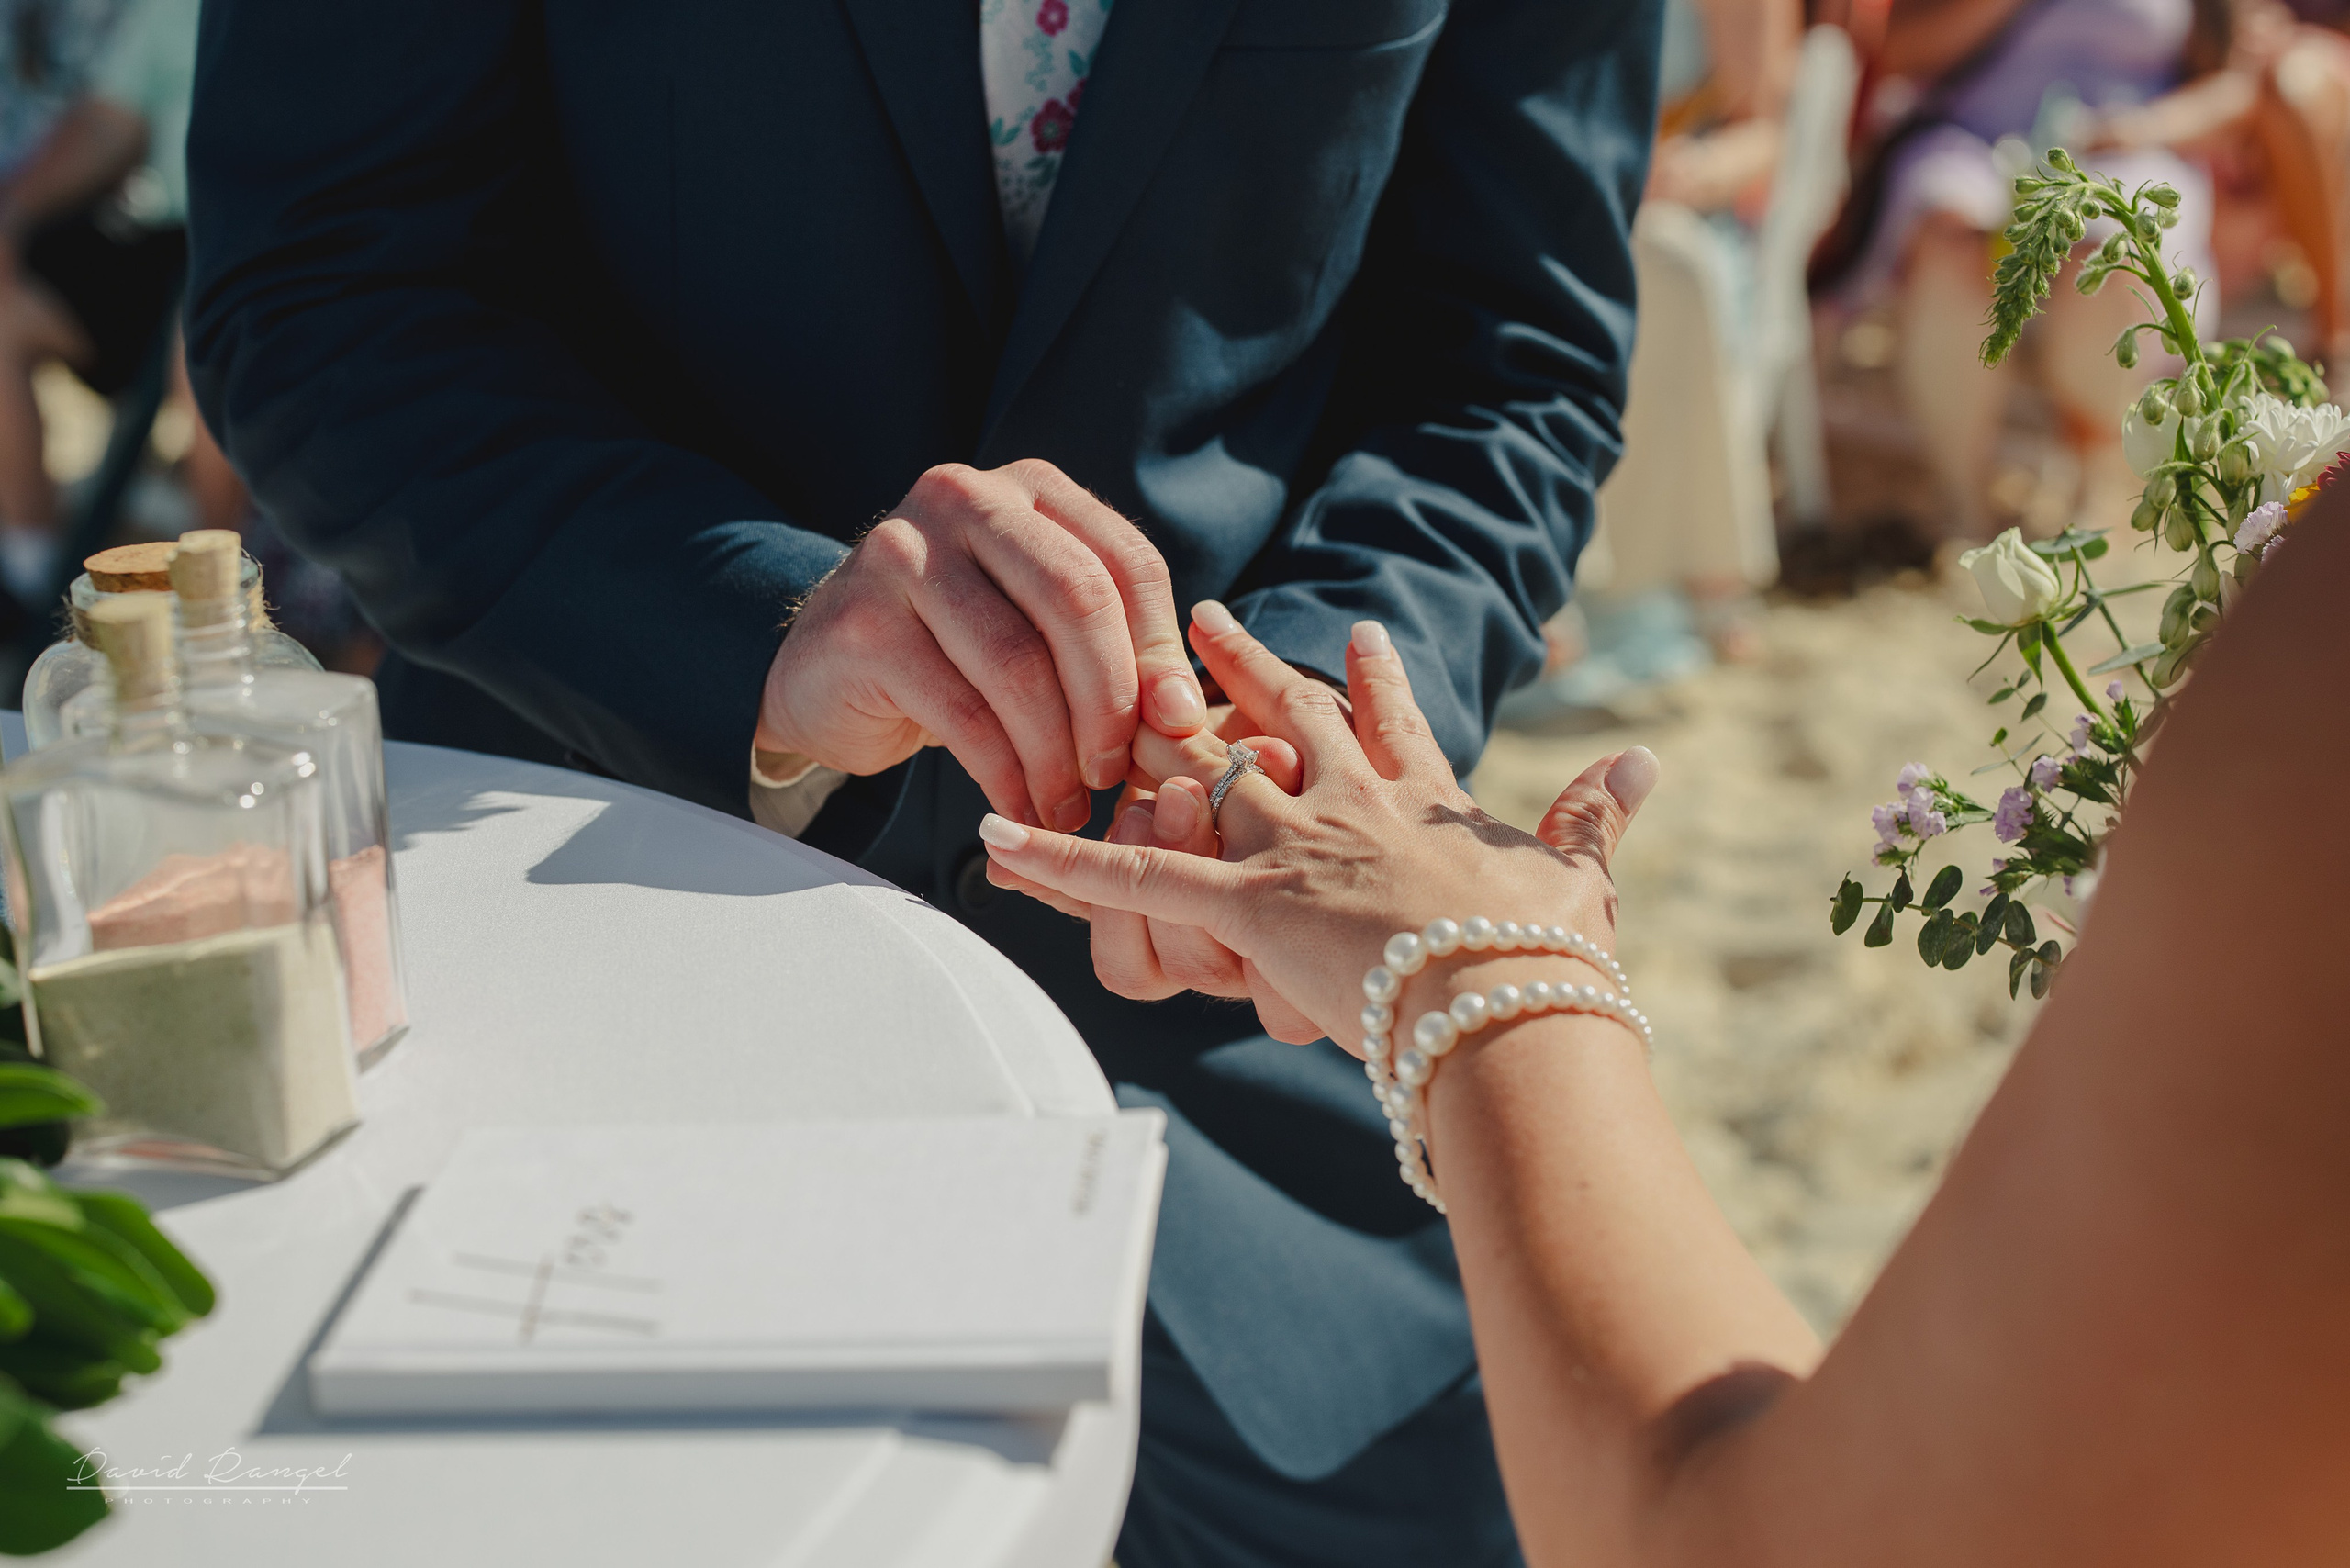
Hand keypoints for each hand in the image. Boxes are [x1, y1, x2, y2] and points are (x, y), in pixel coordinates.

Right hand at [757, 460, 1206, 830]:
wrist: (827, 674)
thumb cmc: (957, 653)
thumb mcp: (1040, 630)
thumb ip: (1114, 651)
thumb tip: (1183, 715)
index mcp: (1030, 489)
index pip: (1126, 562)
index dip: (1161, 653)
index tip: (1176, 726)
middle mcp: (964, 499)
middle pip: (1076, 600)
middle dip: (1111, 702)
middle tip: (1117, 772)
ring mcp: (903, 555)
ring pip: (1018, 665)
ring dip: (1056, 754)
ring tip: (1069, 806)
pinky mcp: (864, 625)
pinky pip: (962, 714)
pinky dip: (1004, 776)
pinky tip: (1020, 811)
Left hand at [977, 609, 1657, 1047]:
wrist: (1511, 1006)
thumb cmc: (1550, 955)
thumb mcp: (1581, 876)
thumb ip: (1600, 814)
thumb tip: (1651, 757)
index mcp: (1426, 804)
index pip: (1390, 726)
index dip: (1371, 680)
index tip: (1355, 634)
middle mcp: (1350, 806)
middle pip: (1282, 719)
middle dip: (1241, 665)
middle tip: (1204, 615)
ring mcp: (1291, 849)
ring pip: (1202, 774)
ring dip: (1146, 739)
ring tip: (1097, 695)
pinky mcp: (1246, 905)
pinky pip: (1132, 879)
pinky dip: (1059, 861)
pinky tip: (994, 836)